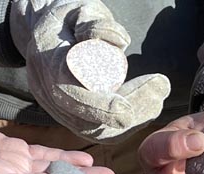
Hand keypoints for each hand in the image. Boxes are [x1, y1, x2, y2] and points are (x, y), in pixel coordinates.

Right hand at [10, 0, 170, 142]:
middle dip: (126, 112)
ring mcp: (57, 106)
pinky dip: (125, 125)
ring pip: (94, 129)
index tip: (127, 109)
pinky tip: (148, 107)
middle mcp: (46, 90)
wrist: (43, 33)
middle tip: (159, 91)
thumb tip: (119, 41)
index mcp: (45, 60)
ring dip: (131, 119)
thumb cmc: (66, 18)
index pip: (69, 93)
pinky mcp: (70, 116)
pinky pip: (98, 130)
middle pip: (85, 119)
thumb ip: (95, 21)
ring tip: (159, 96)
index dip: (98, 106)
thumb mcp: (79, 9)